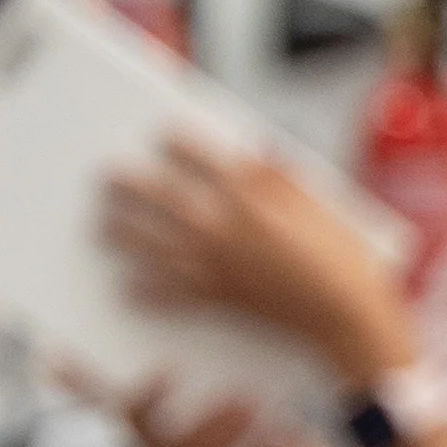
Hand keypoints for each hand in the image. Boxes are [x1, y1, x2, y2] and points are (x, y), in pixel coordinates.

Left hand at [99, 137, 416, 389]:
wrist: (343, 312)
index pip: (198, 156)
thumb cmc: (338, 255)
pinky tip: (127, 286)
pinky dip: (145, 290)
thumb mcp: (317, 201)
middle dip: (129, 183)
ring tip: (103, 227)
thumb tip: (252, 151)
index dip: (175, 142)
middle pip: (160, 196)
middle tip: (106, 176)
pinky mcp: (217, 297)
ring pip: (152, 243)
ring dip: (122, 234)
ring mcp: (214, 263)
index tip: (160, 134)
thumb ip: (279, 175)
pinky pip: (168, 292)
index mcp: (249, 194)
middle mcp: (223, 225)